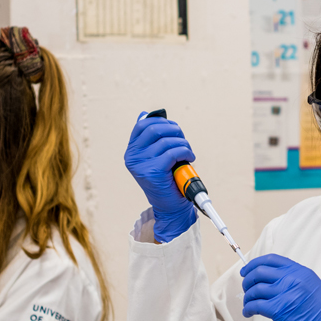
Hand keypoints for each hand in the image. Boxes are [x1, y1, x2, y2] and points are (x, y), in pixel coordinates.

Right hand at [124, 112, 196, 242]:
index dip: (161, 122)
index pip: (142, 125)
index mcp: (131, 152)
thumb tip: (145, 114)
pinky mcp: (153, 172)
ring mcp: (141, 165)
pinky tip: (189, 159)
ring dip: (184, 144)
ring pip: (167, 141)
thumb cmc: (166, 179)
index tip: (173, 128)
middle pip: (155, 129)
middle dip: (175, 131)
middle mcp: (132, 157)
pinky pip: (174, 152)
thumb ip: (150, 138)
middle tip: (183, 140)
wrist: (170, 206)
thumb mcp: (155, 156)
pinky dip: (186, 153)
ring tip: (188, 153)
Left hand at [240, 254, 320, 320]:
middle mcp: (293, 279)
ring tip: (248, 304)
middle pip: (259, 272)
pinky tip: (248, 313)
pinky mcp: (280, 310)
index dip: (254, 264)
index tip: (246, 270)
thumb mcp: (312, 288)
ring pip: (255, 289)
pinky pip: (256, 305)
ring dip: (247, 297)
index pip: (271, 259)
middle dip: (248, 280)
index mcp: (301, 272)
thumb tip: (268, 280)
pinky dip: (248, 309)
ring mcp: (287, 294)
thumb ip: (293, 280)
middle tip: (245, 289)